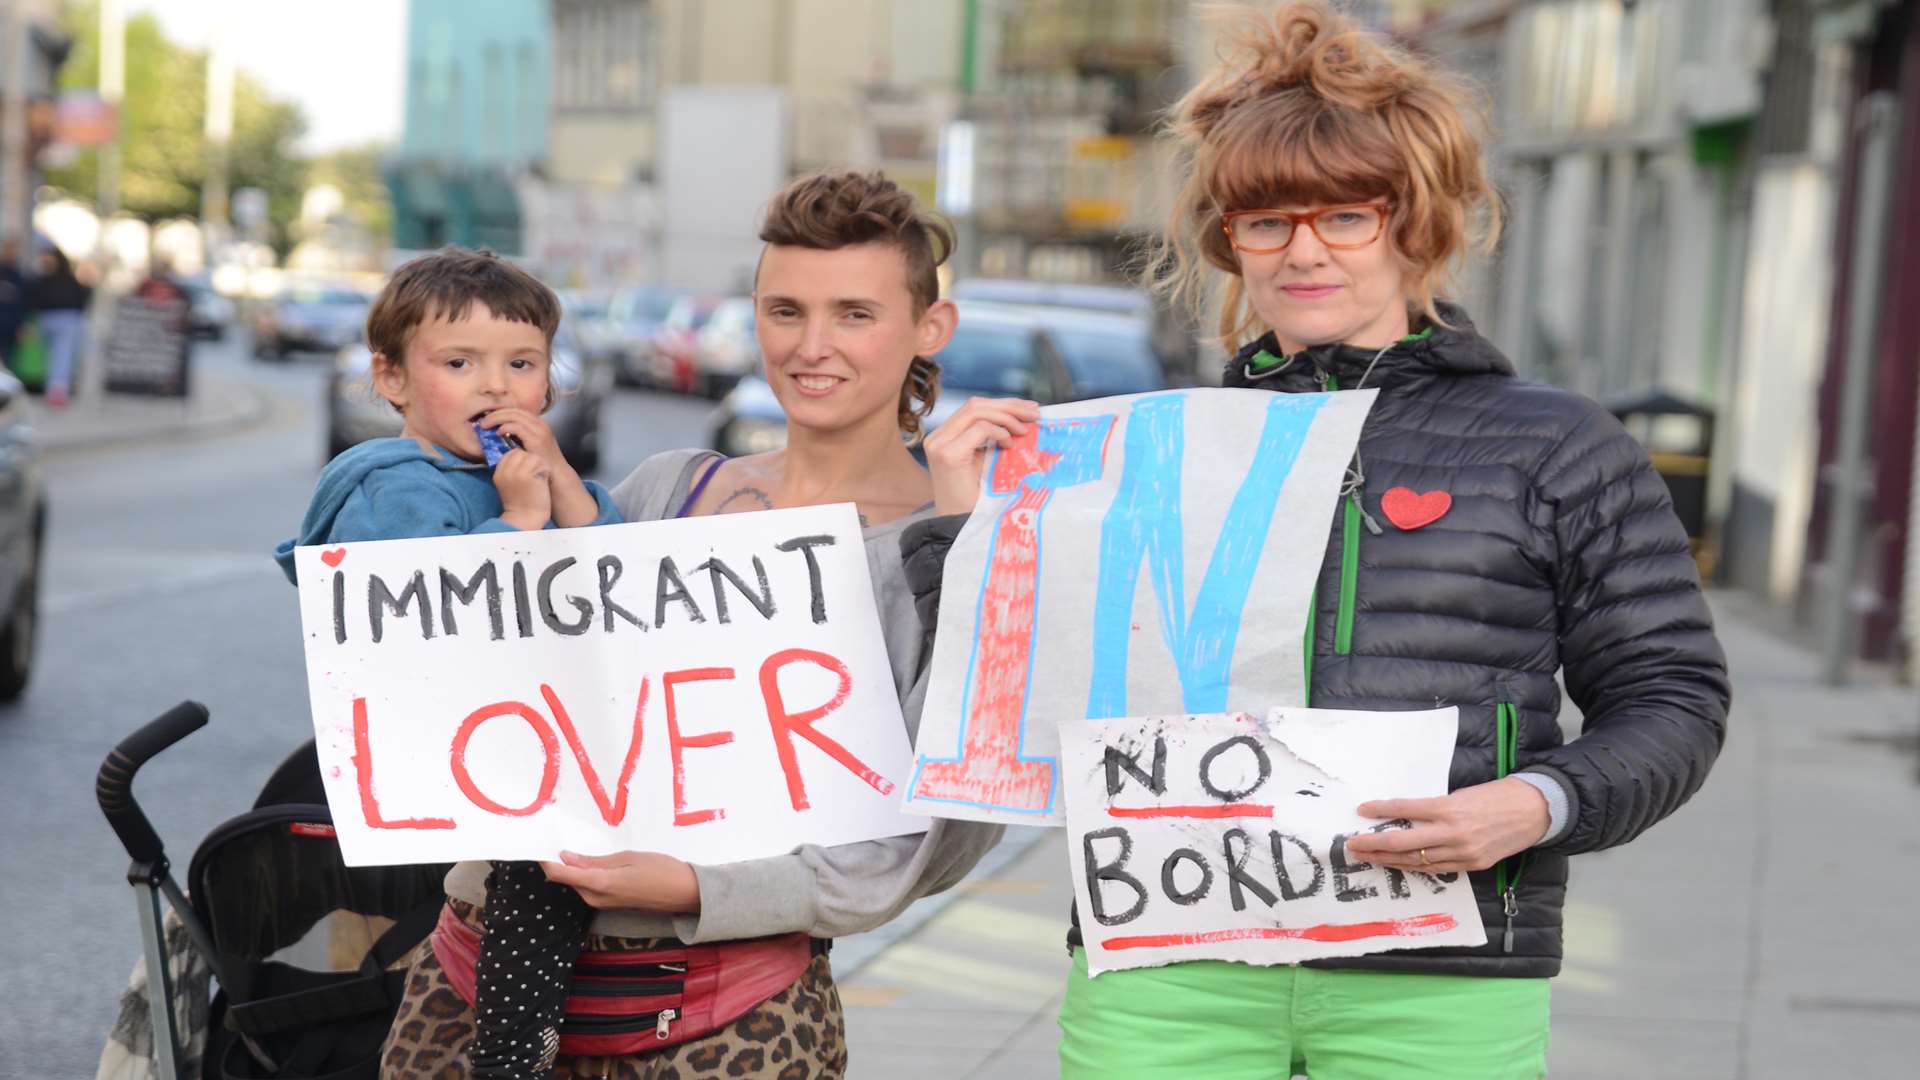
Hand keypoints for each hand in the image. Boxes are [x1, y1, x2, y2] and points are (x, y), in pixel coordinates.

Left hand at [484, 406, 600, 525]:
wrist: (557, 476)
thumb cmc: (540, 465)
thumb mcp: (528, 447)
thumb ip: (517, 438)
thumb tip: (499, 433)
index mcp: (538, 424)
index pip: (517, 411)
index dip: (501, 412)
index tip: (488, 417)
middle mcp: (540, 424)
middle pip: (514, 410)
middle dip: (496, 413)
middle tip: (483, 420)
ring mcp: (539, 430)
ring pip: (514, 415)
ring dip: (497, 418)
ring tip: (485, 425)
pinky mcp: (536, 438)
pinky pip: (516, 427)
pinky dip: (505, 427)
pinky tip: (497, 433)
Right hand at [491, 449, 551, 529]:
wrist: (525, 518)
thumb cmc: (522, 503)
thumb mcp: (509, 484)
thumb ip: (511, 470)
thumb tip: (522, 455)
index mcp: (499, 472)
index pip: (510, 453)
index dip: (522, 458)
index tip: (528, 469)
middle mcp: (505, 471)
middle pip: (520, 452)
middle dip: (530, 460)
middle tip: (535, 474)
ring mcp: (515, 472)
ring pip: (531, 455)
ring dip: (539, 465)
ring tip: (539, 478)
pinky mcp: (527, 474)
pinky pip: (540, 462)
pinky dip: (545, 469)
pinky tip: (543, 480)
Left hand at [541, 850, 701, 912]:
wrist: (685, 894)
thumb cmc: (661, 870)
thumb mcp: (628, 858)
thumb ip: (595, 860)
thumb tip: (566, 857)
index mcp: (599, 884)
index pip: (559, 874)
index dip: (545, 859)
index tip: (540, 842)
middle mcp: (596, 898)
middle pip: (566, 879)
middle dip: (560, 861)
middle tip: (561, 835)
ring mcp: (602, 903)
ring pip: (577, 883)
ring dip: (573, 867)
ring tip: (578, 842)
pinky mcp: (610, 903)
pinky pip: (589, 887)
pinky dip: (585, 874)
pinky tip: (592, 859)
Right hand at [922, 397, 1041, 514]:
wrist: (961, 527)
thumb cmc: (977, 500)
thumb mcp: (986, 462)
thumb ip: (995, 439)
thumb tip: (1024, 418)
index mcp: (946, 437)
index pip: (974, 407)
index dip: (1004, 404)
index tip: (1029, 409)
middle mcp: (938, 437)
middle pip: (975, 404)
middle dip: (1009, 406)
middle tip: (1035, 414)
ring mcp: (940, 445)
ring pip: (976, 411)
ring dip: (1007, 417)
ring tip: (1025, 430)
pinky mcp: (948, 455)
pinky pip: (979, 429)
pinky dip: (999, 432)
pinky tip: (1010, 445)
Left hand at [1343, 778, 1550, 875]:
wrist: (1534, 811)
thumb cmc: (1498, 795)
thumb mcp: (1463, 794)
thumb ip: (1437, 807)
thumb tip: (1408, 816)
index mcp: (1449, 807)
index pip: (1405, 809)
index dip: (1381, 809)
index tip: (1362, 810)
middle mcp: (1453, 832)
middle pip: (1403, 842)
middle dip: (1374, 844)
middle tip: (1353, 844)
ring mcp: (1463, 852)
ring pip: (1416, 860)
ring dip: (1389, 859)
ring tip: (1369, 857)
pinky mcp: (1473, 865)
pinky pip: (1436, 869)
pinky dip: (1415, 866)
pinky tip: (1398, 864)